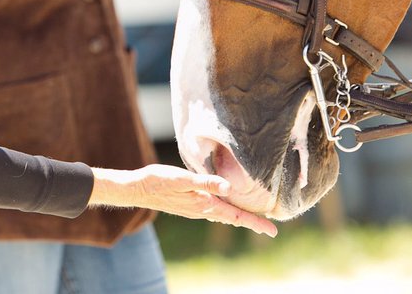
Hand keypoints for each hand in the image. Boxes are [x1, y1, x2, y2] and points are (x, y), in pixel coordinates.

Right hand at [88, 164, 276, 236]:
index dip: (255, 222)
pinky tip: (225, 209)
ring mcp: (195, 210)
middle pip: (232, 218)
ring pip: (223, 216)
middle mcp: (203, 210)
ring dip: (239, 218)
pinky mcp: (189, 205)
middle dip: (251, 222)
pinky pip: (213, 212)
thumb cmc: (160, 181)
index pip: (236, 216)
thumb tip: (228, 188)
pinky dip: (226, 212)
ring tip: (252, 219)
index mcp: (205, 205)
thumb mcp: (183, 179)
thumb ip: (206, 182)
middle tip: (269, 229)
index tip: (272, 231)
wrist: (138, 189)